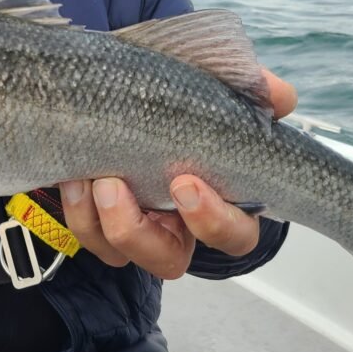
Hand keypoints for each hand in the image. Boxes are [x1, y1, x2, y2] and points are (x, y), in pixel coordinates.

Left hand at [60, 68, 295, 278]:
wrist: (139, 93)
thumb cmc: (193, 104)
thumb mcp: (225, 92)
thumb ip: (255, 92)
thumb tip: (280, 97)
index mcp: (221, 204)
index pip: (232, 235)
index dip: (213, 220)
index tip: (186, 185)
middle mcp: (177, 226)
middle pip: (165, 259)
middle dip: (138, 230)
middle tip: (117, 187)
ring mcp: (136, 225)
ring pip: (118, 250)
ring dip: (99, 221)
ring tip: (90, 178)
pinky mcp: (98, 217)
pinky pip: (87, 232)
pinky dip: (77, 209)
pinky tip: (72, 176)